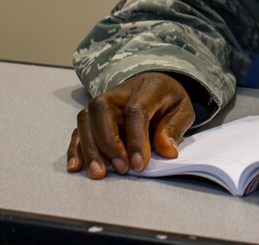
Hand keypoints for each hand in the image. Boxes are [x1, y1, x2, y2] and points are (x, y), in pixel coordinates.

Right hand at [67, 72, 194, 179]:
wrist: (155, 84)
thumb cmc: (168, 100)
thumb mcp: (183, 110)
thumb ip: (174, 128)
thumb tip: (167, 150)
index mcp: (146, 88)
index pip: (135, 111)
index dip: (136, 139)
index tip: (139, 164)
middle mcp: (119, 93)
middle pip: (102, 111)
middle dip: (108, 143)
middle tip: (121, 169)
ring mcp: (102, 103)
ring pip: (86, 119)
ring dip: (90, 148)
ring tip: (99, 173)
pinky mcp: (92, 116)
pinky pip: (78, 130)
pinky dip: (76, 149)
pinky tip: (77, 167)